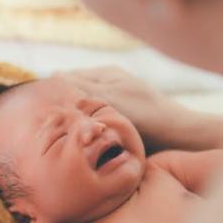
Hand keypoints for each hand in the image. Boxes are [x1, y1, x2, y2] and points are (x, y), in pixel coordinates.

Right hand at [53, 66, 168, 137]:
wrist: (179, 139)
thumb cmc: (147, 115)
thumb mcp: (109, 99)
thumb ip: (81, 88)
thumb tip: (52, 77)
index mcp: (105, 75)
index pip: (66, 78)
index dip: (53, 93)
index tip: (44, 111)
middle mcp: (108, 89)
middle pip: (74, 98)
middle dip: (64, 111)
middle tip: (52, 128)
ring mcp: (113, 108)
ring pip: (83, 115)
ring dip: (76, 125)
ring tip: (67, 139)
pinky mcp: (117, 128)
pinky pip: (94, 129)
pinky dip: (88, 136)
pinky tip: (83, 146)